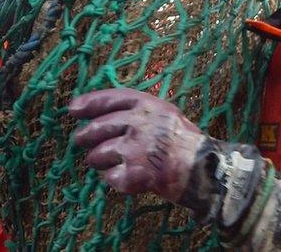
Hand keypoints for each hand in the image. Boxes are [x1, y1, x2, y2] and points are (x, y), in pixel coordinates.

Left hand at [69, 88, 205, 201]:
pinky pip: (111, 177)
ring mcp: (136, 149)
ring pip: (98, 154)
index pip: (111, 99)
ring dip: (99, 160)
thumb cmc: (187, 144)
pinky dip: (115, 180)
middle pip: (98, 128)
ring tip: (106, 164)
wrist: (207, 170)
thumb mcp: (167, 116)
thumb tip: (107, 116)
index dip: (89, 103)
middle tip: (80, 140)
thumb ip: (141, 114)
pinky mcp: (136, 173)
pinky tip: (126, 180)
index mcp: (148, 106)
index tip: (73, 109)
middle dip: (85, 136)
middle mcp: (139, 123)